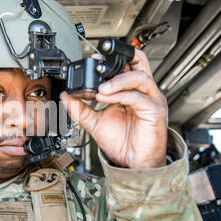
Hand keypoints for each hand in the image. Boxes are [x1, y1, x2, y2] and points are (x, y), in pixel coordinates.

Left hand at [59, 49, 167, 168]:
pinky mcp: (155, 110)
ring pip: (138, 77)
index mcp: (130, 90)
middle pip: (138, 60)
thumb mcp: (95, 122)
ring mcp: (151, 99)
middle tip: (97, 64)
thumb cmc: (122, 142)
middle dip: (118, 58)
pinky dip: (119, 95)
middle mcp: (143, 91)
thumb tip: (65, 96)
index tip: (87, 65)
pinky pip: (137, 97)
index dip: (104, 63)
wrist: (134, 163)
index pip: (122, 66)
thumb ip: (80, 109)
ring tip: (98, 90)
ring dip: (115, 81)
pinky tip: (105, 99)